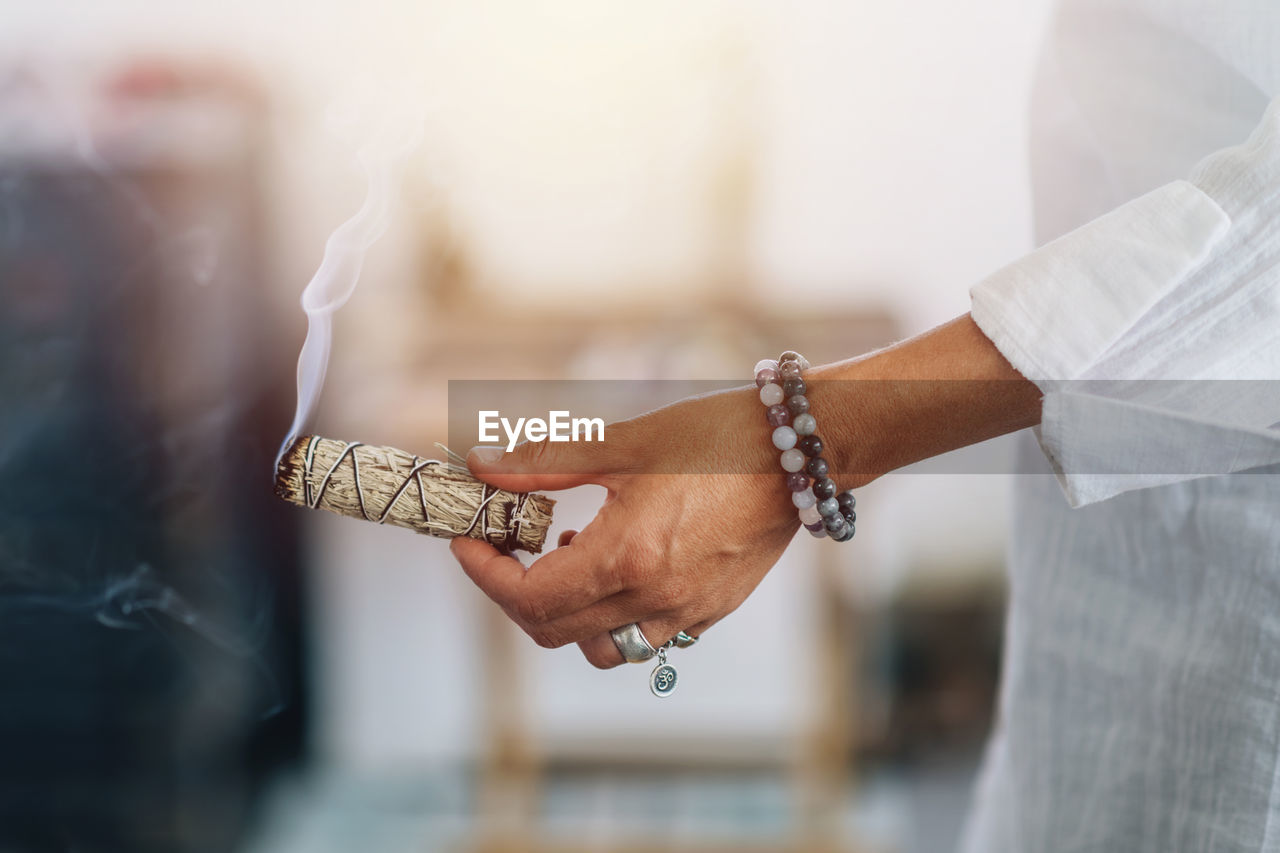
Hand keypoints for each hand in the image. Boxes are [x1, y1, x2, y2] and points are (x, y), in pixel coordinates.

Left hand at [450, 386, 799, 667]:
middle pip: (553, 631)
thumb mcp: (623, 443)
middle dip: (514, 592)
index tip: (468, 541)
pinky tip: (620, 560)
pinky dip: (613, 612)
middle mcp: (655, 599)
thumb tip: (481, 466)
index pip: (528, 597)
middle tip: (505, 545)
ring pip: (600, 647)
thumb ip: (545, 462)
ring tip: (570, 550)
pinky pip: (645, 636)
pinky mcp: (713, 610)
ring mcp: (687, 612)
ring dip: (566, 612)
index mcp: (625, 557)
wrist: (801, 451)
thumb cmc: (715, 437)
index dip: (484, 574)